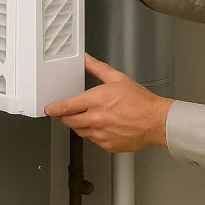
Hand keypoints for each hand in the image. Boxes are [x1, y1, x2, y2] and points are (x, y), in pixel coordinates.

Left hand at [44, 53, 173, 152]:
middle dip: (64, 117)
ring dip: (79, 124)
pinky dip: (93, 133)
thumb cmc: (140, 101)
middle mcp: (95, 119)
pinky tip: (102, 126)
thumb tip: (85, 59)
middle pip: (69, 121)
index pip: (66, 106)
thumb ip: (97, 68)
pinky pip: (92, 140)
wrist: (155, 120)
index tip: (49, 108)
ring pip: (79, 131)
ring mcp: (100, 134)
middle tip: (66, 112)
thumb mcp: (117, 78)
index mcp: (96, 101)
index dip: (54, 108)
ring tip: (89, 117)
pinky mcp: (106, 145)